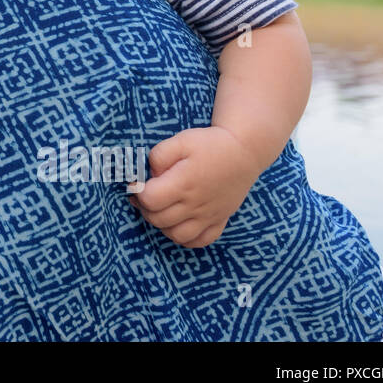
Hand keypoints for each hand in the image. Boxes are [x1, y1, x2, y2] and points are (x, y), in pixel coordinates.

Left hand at [127, 126, 258, 247]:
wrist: (244, 151)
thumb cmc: (210, 144)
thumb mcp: (180, 140)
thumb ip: (158, 157)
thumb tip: (148, 175)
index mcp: (183, 183)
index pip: (149, 200)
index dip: (138, 192)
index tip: (138, 183)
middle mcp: (195, 204)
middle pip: (158, 220)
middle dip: (146, 208)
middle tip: (147, 195)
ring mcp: (209, 216)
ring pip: (177, 235)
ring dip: (162, 225)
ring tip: (162, 209)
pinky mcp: (220, 220)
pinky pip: (201, 242)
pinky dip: (186, 238)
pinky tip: (180, 223)